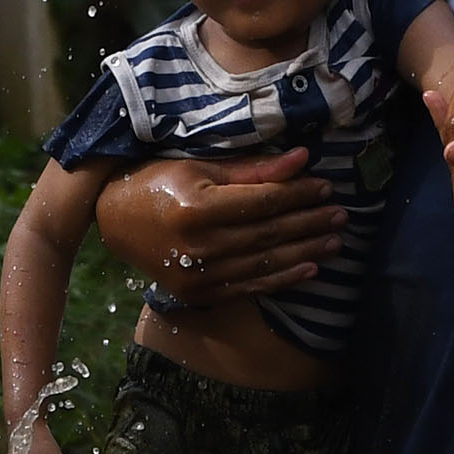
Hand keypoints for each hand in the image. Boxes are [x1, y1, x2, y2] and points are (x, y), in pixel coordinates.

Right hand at [95, 150, 339, 310]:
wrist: (113, 222)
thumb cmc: (155, 183)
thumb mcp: (199, 167)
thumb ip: (251, 169)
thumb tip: (302, 159)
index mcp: (197, 208)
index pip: (263, 202)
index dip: (299, 195)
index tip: (326, 187)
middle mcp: (200, 246)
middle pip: (269, 233)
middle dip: (310, 223)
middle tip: (341, 214)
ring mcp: (200, 276)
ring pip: (266, 262)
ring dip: (306, 252)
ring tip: (335, 241)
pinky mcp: (201, 294)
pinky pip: (252, 286)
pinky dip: (283, 278)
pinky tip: (310, 268)